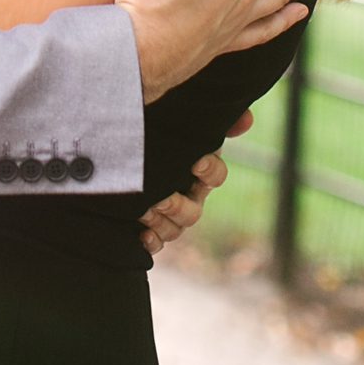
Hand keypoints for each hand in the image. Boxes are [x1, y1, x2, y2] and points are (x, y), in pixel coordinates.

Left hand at [137, 110, 252, 255]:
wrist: (116, 146)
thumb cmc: (155, 130)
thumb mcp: (178, 120)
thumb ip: (212, 120)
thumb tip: (247, 121)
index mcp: (199, 169)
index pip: (216, 176)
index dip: (210, 171)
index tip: (196, 162)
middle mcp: (188, 195)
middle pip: (194, 213)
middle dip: (178, 206)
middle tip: (161, 197)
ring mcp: (170, 214)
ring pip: (176, 230)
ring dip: (162, 223)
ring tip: (144, 211)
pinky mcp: (148, 228)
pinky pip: (156, 244)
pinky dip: (151, 241)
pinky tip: (141, 234)